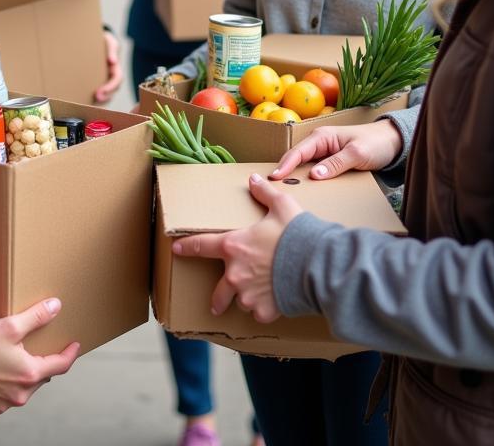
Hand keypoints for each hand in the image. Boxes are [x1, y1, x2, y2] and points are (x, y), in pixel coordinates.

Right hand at [0, 298, 80, 413]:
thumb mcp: (10, 325)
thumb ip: (36, 316)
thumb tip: (56, 307)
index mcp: (29, 374)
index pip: (60, 365)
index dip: (70, 354)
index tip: (75, 346)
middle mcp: (21, 393)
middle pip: (43, 376)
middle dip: (45, 362)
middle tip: (44, 348)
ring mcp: (6, 402)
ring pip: (27, 387)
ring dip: (27, 373)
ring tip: (21, 356)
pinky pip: (10, 394)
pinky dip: (11, 382)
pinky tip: (3, 369)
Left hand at [94, 30, 122, 101]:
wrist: (93, 38)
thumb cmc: (103, 39)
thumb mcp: (109, 41)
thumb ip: (112, 48)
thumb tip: (113, 62)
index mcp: (115, 67)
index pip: (117, 79)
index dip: (111, 87)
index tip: (101, 91)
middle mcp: (111, 75)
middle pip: (112, 90)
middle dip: (105, 96)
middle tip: (96, 98)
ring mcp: (104, 79)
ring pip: (106, 94)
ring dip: (100, 101)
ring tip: (90, 103)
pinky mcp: (95, 81)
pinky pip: (97, 93)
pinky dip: (93, 99)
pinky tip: (84, 102)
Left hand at [172, 173, 301, 322]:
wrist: (317, 265)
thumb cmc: (297, 234)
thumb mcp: (281, 206)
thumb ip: (264, 193)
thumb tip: (253, 179)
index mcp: (233, 246)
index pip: (202, 245)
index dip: (187, 247)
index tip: (176, 249)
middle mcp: (235, 274)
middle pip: (219, 291)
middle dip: (218, 299)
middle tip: (217, 304)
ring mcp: (248, 295)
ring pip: (242, 301)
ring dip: (248, 298)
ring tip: (262, 293)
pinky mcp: (264, 311)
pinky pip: (260, 313)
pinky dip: (266, 310)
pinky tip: (276, 303)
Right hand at [270, 120, 403, 181]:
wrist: (392, 142)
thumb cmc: (375, 143)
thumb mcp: (356, 154)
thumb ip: (335, 164)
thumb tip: (314, 175)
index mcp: (321, 136)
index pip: (297, 152)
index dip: (284, 165)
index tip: (274, 178)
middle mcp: (319, 143)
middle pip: (296, 159)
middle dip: (285, 171)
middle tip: (275, 188)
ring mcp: (324, 153)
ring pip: (304, 166)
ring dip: (296, 176)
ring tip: (285, 191)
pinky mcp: (330, 162)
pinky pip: (315, 171)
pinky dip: (308, 179)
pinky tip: (305, 190)